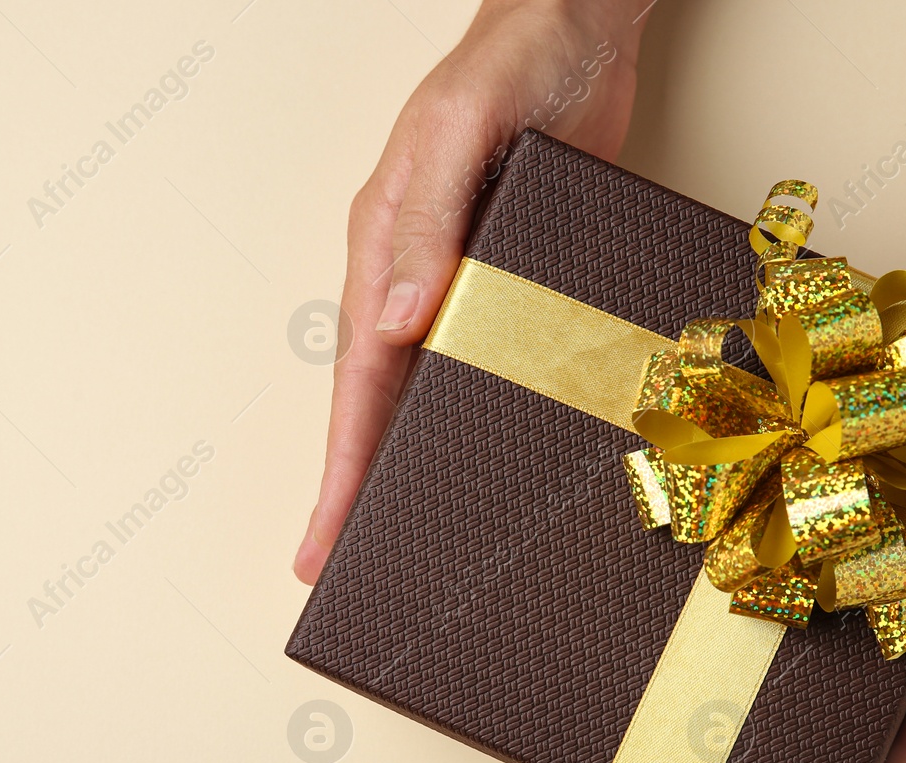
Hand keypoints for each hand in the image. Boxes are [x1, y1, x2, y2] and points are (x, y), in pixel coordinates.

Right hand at [293, 0, 645, 583]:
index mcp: (382, 247)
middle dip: (361, 486)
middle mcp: (416, 276)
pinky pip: (490, 363)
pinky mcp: (516, 280)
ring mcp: (463, 282)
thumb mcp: (458, 131)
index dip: (342, 467)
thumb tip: (393, 319)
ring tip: (411, 536)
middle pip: (381, 402)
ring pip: (430, 392)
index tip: (325, 540)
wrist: (580, 28)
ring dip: (418, 460)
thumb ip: (425, 221)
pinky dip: (479, 414)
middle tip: (347, 567)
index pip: (356, 379)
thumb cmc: (509, 62)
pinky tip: (490, 455)